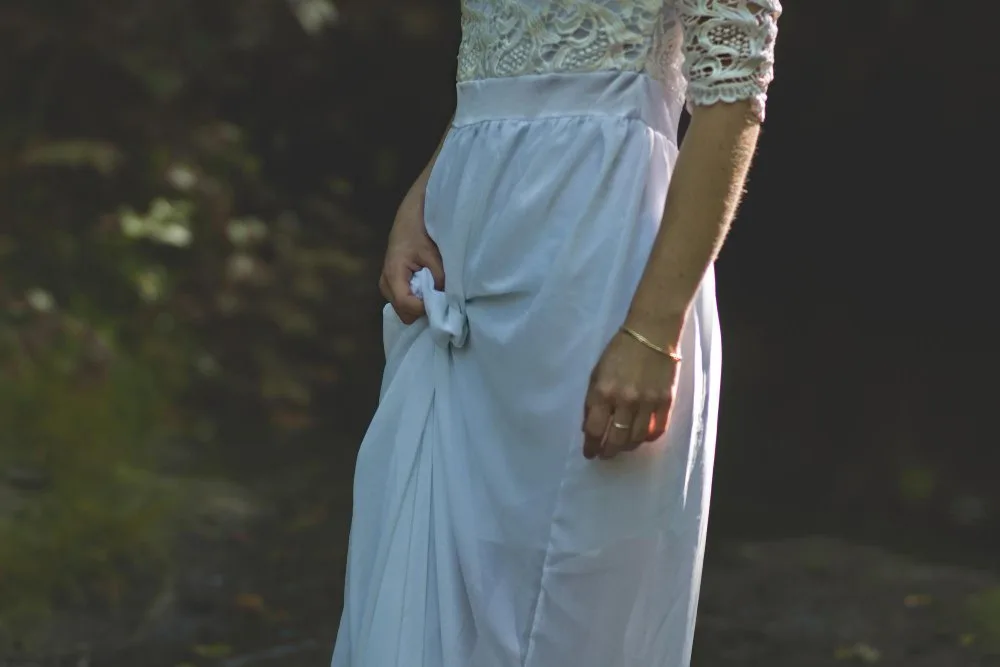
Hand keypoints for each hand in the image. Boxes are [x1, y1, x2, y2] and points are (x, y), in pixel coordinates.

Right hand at [378, 192, 444, 323]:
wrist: (409, 218)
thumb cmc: (419, 232)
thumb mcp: (432, 253)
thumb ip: (439, 277)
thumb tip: (446, 300)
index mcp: (393, 274)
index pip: (406, 304)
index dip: (425, 309)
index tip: (442, 302)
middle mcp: (386, 284)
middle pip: (404, 313)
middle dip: (423, 310)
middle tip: (440, 298)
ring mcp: (387, 287)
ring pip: (405, 311)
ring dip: (421, 306)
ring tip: (435, 292)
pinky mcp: (393, 286)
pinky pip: (406, 303)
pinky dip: (418, 302)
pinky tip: (429, 290)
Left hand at [582, 328, 679, 459]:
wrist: (652, 333)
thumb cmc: (619, 351)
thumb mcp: (597, 373)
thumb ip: (592, 400)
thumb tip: (589, 426)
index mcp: (602, 392)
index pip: (594, 429)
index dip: (591, 446)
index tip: (589, 453)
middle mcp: (624, 400)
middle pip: (615, 439)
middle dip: (607, 451)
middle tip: (605, 454)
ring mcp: (647, 402)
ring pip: (635, 438)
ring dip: (626, 446)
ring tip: (621, 446)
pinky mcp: (665, 402)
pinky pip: (657, 430)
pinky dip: (647, 438)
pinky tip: (641, 437)